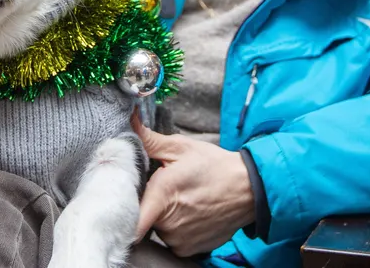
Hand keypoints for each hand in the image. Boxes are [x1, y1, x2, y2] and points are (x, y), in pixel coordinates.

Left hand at [132, 113, 255, 256]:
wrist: (248, 189)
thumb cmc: (214, 166)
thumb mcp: (181, 147)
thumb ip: (149, 140)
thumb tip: (129, 121)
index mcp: (162, 195)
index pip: (130, 220)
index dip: (121, 212)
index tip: (121, 203)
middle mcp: (169, 223)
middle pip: (142, 217)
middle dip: (149, 203)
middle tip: (165, 190)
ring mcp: (179, 239)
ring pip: (157, 229)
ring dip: (163, 217)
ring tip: (182, 200)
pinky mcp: (189, 249)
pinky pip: (172, 240)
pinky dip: (177, 229)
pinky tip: (190, 213)